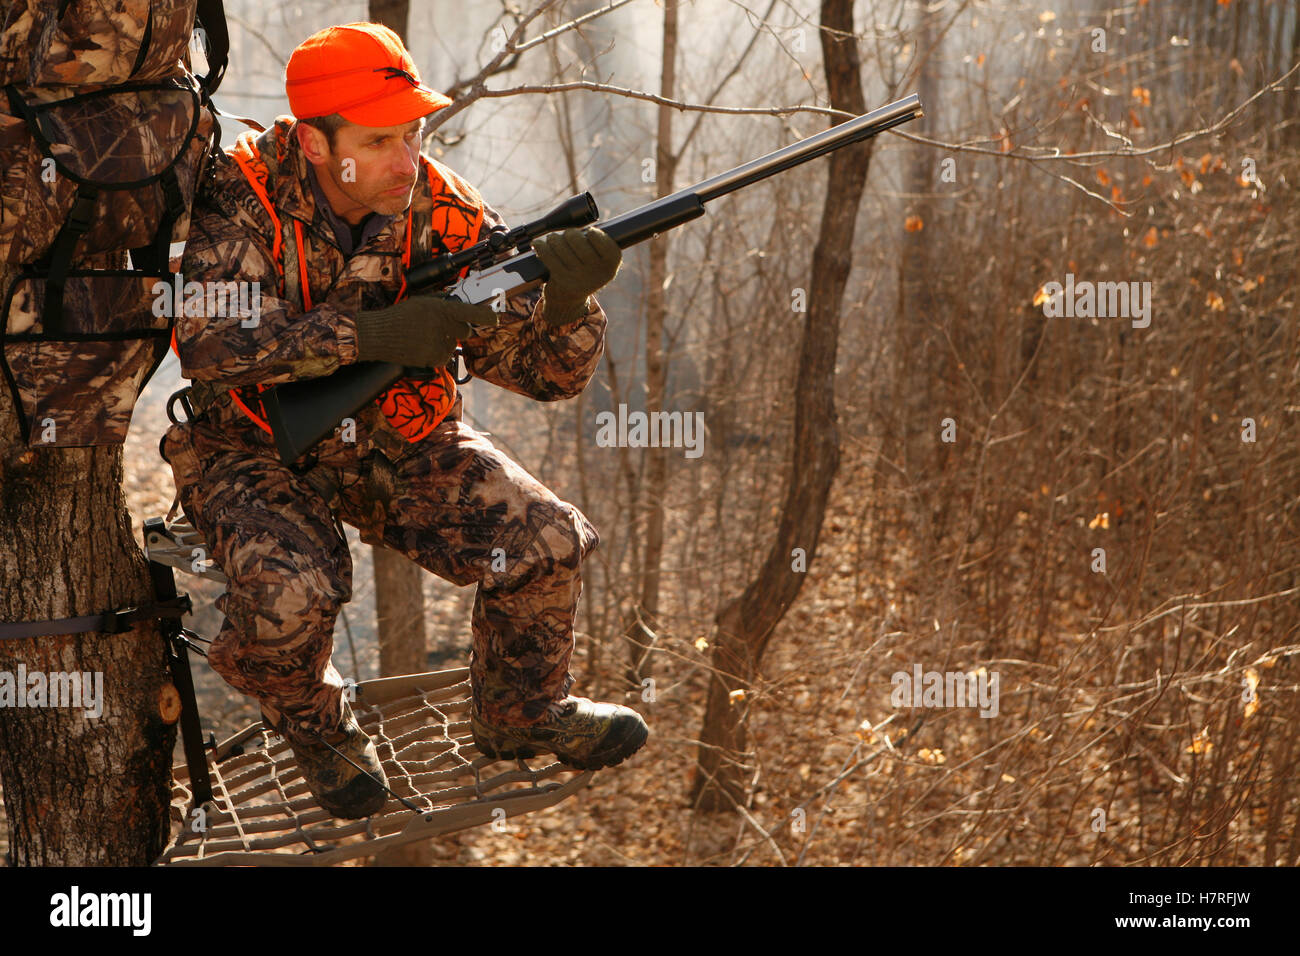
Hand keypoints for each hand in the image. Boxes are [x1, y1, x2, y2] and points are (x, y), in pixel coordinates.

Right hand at [355, 294, 499, 367]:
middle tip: (442, 328)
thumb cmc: (399, 316)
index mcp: (440, 309)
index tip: (494, 318)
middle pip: (465, 331)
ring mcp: (438, 344)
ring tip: (425, 338)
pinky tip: (422, 347)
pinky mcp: (433, 359)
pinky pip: (445, 357)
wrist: (379, 335)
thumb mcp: (421, 301)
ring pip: (454, 346)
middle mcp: (442, 326)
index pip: (470, 313)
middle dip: (458, 330)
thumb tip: (458, 301)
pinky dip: (437, 354)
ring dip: (445, 343)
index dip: (485, 316)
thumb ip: (441, 302)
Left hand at [532, 226, 621, 326]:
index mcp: (611, 265)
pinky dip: (541, 247)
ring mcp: (579, 278)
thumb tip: (579, 224)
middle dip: (569, 233)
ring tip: (553, 241)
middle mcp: (597, 273)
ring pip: (560, 245)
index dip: (594, 233)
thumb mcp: (598, 262)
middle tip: (568, 236)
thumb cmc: (583, 271)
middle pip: (578, 240)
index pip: (605, 242)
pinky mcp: (562, 280)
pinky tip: (538, 245)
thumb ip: (596, 245)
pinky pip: (548, 256)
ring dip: (553, 239)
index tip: (589, 233)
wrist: (568, 299)